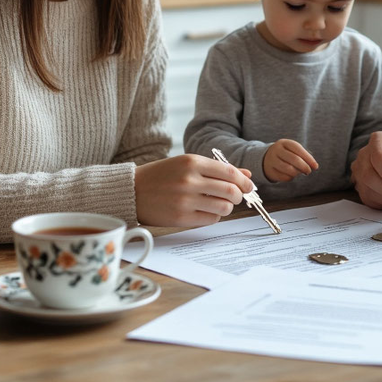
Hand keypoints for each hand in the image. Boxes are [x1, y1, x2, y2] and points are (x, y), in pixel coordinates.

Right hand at [134, 154, 254, 226]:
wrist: (132, 190)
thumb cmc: (162, 175)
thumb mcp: (187, 164)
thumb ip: (217, 169)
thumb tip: (246, 174)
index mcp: (192, 162)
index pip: (230, 173)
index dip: (244, 181)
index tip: (248, 186)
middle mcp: (189, 180)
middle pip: (231, 191)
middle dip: (238, 196)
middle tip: (235, 197)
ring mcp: (185, 200)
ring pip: (224, 207)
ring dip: (227, 207)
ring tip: (219, 204)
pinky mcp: (181, 217)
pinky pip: (211, 219)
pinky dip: (213, 216)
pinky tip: (205, 210)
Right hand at [263, 139, 318, 181]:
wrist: (266, 158)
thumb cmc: (286, 154)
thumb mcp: (293, 151)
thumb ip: (303, 156)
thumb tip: (314, 165)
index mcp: (284, 142)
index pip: (298, 149)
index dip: (308, 158)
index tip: (315, 166)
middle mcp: (276, 150)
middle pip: (294, 159)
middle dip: (304, 166)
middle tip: (308, 171)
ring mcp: (271, 160)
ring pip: (289, 169)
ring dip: (297, 173)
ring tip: (299, 172)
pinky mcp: (270, 171)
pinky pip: (284, 177)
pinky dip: (290, 177)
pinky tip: (291, 175)